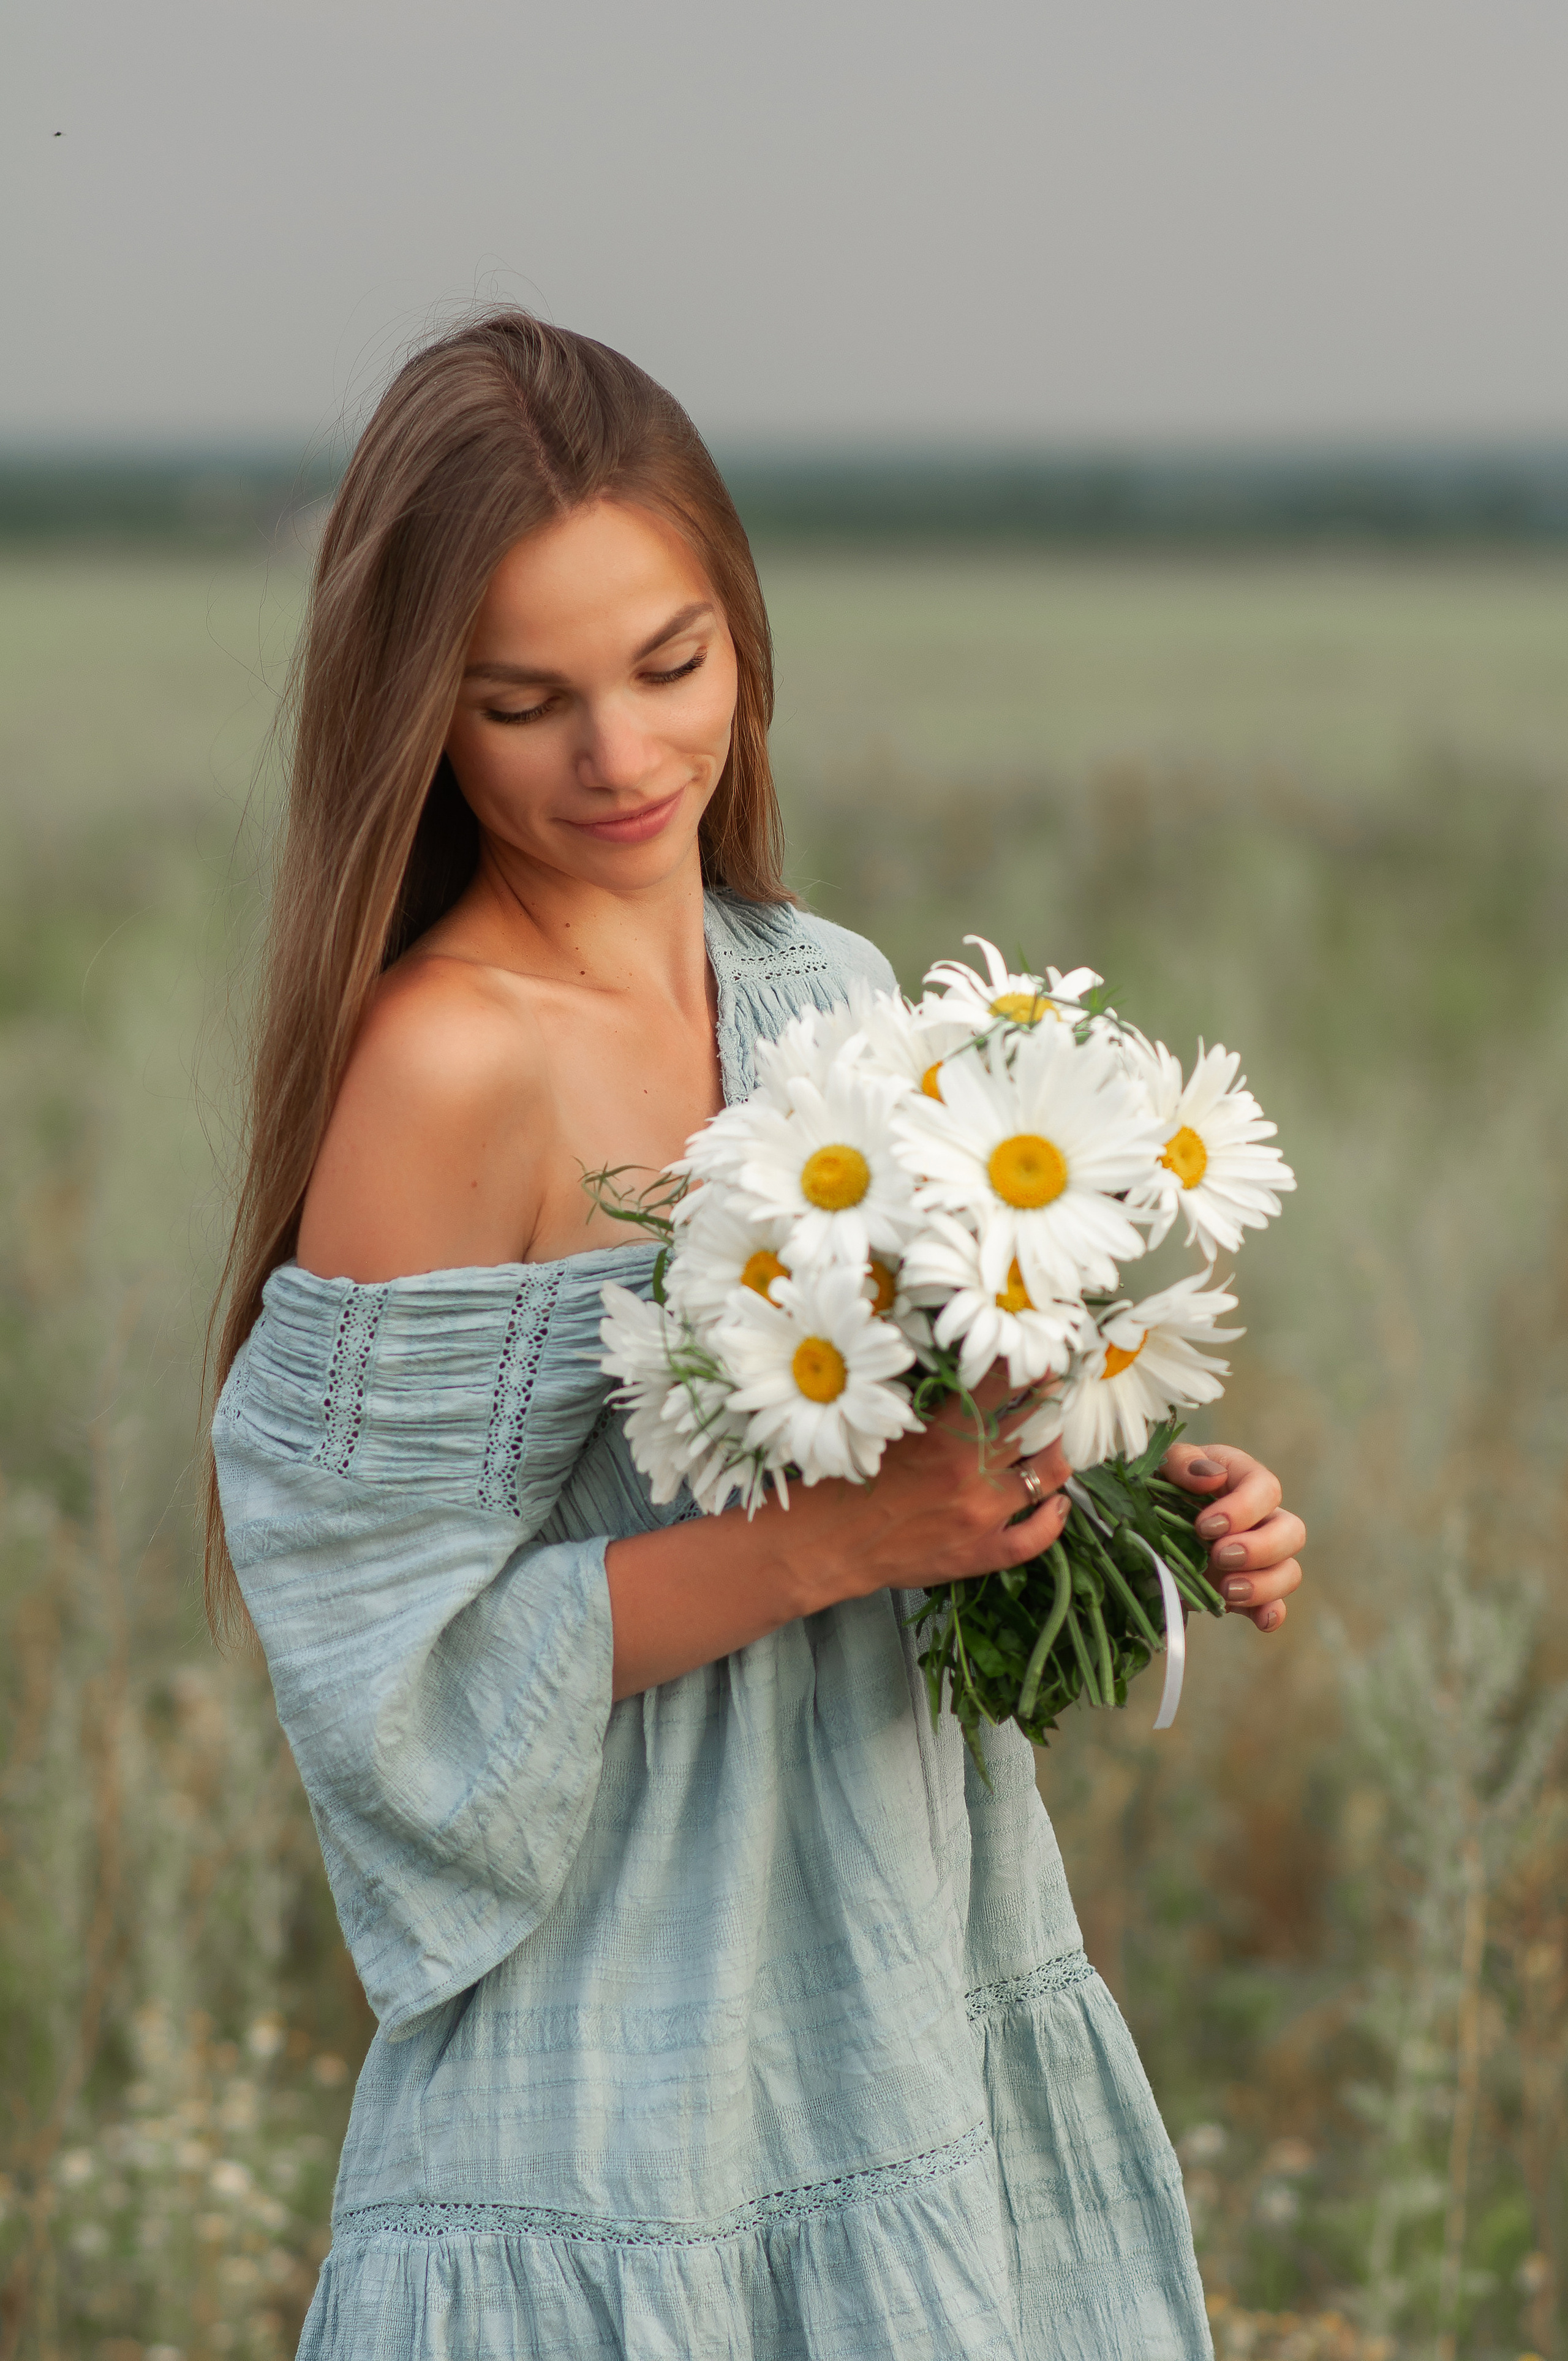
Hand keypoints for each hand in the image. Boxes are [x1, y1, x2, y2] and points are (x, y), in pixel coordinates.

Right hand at [779, 1369, 1072, 1610]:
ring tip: (1053, 1440)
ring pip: (1048, 1476)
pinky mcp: (980, 1553)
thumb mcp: (887, 1427)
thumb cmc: (850, 1481)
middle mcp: (971, 1472)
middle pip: (1035, 1425)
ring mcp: (982, 1515)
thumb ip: (930, 1405)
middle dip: (1049, 1402)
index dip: (1029, 1366)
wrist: (826, 1542)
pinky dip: (1053, 1519)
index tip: (1039, 1355)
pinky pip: (1035, 1539)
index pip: (1003, 1385)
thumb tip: (964, 1375)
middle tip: (1053, 1390)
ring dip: (1056, 1452)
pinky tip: (1056, 1503)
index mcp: (945, 1434)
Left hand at [1160, 1442, 1304, 1633]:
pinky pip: (1274, 1605)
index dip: (1243, 1508)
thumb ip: (1183, 1462)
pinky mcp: (1245, 1589)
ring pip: (1289, 1570)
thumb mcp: (1160, 1466)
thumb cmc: (1152, 1486)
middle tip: (1220, 1556)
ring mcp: (1257, 1558)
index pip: (1266, 1488)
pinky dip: (1271, 1612)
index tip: (1205, 1526)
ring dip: (1264, 1584)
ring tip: (1227, 1591)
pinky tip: (1260, 1619)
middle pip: (1291, 1531)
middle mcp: (1258, 1519)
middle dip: (1260, 1548)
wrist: (1137, 1524)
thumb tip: (1213, 1475)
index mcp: (1240, 1479)